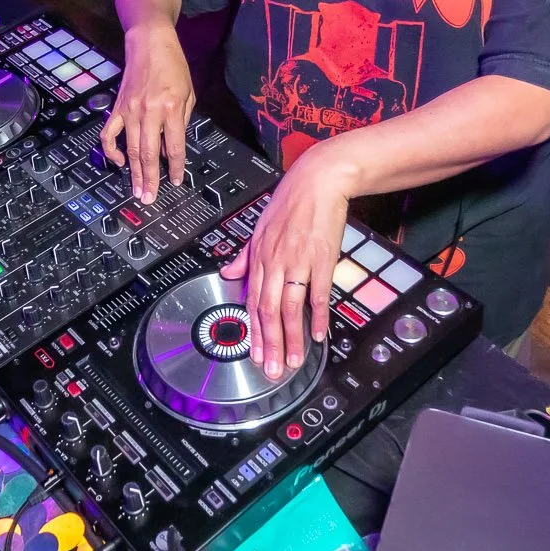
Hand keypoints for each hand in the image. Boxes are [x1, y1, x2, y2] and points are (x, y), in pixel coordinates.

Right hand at [100, 22, 194, 203]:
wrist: (149, 43)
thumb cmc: (173, 66)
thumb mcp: (188, 93)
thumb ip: (182, 120)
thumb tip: (175, 146)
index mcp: (171, 109)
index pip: (174, 147)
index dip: (175, 167)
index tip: (175, 181)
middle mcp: (149, 112)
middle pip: (149, 154)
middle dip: (150, 179)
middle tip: (149, 198)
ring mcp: (130, 111)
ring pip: (131, 149)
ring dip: (134, 173)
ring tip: (137, 191)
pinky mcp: (117, 108)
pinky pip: (110, 134)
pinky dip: (112, 151)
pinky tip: (119, 162)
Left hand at [219, 140, 354, 379]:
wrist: (318, 180)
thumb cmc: (291, 202)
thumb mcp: (260, 226)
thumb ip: (245, 255)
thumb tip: (228, 271)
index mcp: (259, 256)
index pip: (251, 301)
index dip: (253, 332)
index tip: (255, 355)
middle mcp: (275, 262)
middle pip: (267, 311)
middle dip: (270, 345)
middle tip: (272, 370)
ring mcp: (298, 262)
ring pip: (289, 308)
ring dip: (291, 338)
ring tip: (294, 361)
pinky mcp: (321, 259)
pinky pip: (317, 294)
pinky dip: (317, 316)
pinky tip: (319, 334)